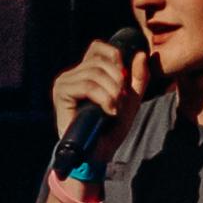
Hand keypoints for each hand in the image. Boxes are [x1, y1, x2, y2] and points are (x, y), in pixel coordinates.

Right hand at [45, 38, 136, 158]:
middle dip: (118, 80)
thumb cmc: (110, 129)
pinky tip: (108, 110)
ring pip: (94, 73)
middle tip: (122, 100)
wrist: (97, 154)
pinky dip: (103, 97)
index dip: (115, 57)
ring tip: (115, 109)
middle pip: (100, 61)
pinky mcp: (61, 93)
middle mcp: (73, 74)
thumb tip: (140, 54)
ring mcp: (64, 83)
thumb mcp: (131, 100)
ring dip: (112, 92)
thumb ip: (138, 78)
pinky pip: (86, 86)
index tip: (124, 79)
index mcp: (86, 72)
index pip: (98, 48)